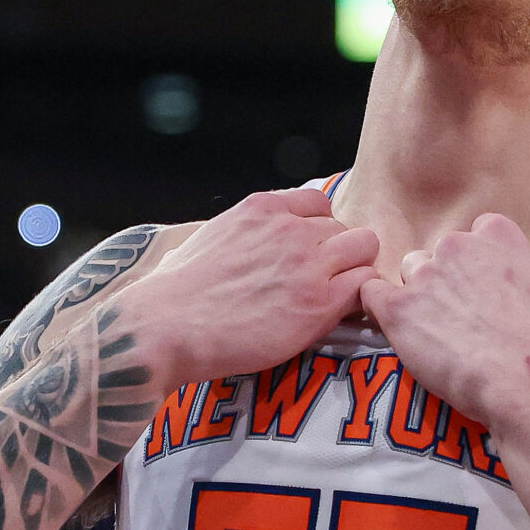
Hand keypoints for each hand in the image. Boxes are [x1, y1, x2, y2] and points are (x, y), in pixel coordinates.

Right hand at [120, 189, 380, 381]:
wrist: (165, 326)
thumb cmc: (175, 293)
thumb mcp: (211, 236)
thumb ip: (244, 232)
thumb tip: (247, 245)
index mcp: (262, 208)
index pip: (319, 203)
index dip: (320, 232)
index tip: (311, 256)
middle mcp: (290, 228)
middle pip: (347, 228)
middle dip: (341, 255)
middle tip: (326, 285)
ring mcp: (308, 262)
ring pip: (365, 250)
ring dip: (356, 273)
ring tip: (336, 301)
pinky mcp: (319, 301)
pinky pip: (365, 286)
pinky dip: (359, 301)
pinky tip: (338, 317)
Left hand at [359, 214, 529, 432]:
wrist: (525, 380)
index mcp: (498, 238)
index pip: (481, 231)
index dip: (482, 261)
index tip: (487, 286)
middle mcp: (457, 247)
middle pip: (442, 254)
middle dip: (449, 280)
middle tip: (462, 316)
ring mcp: (424, 276)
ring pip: (409, 274)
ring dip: (418, 297)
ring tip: (432, 331)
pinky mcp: (396, 309)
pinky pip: (371, 295)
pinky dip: (376, 307)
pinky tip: (390, 326)